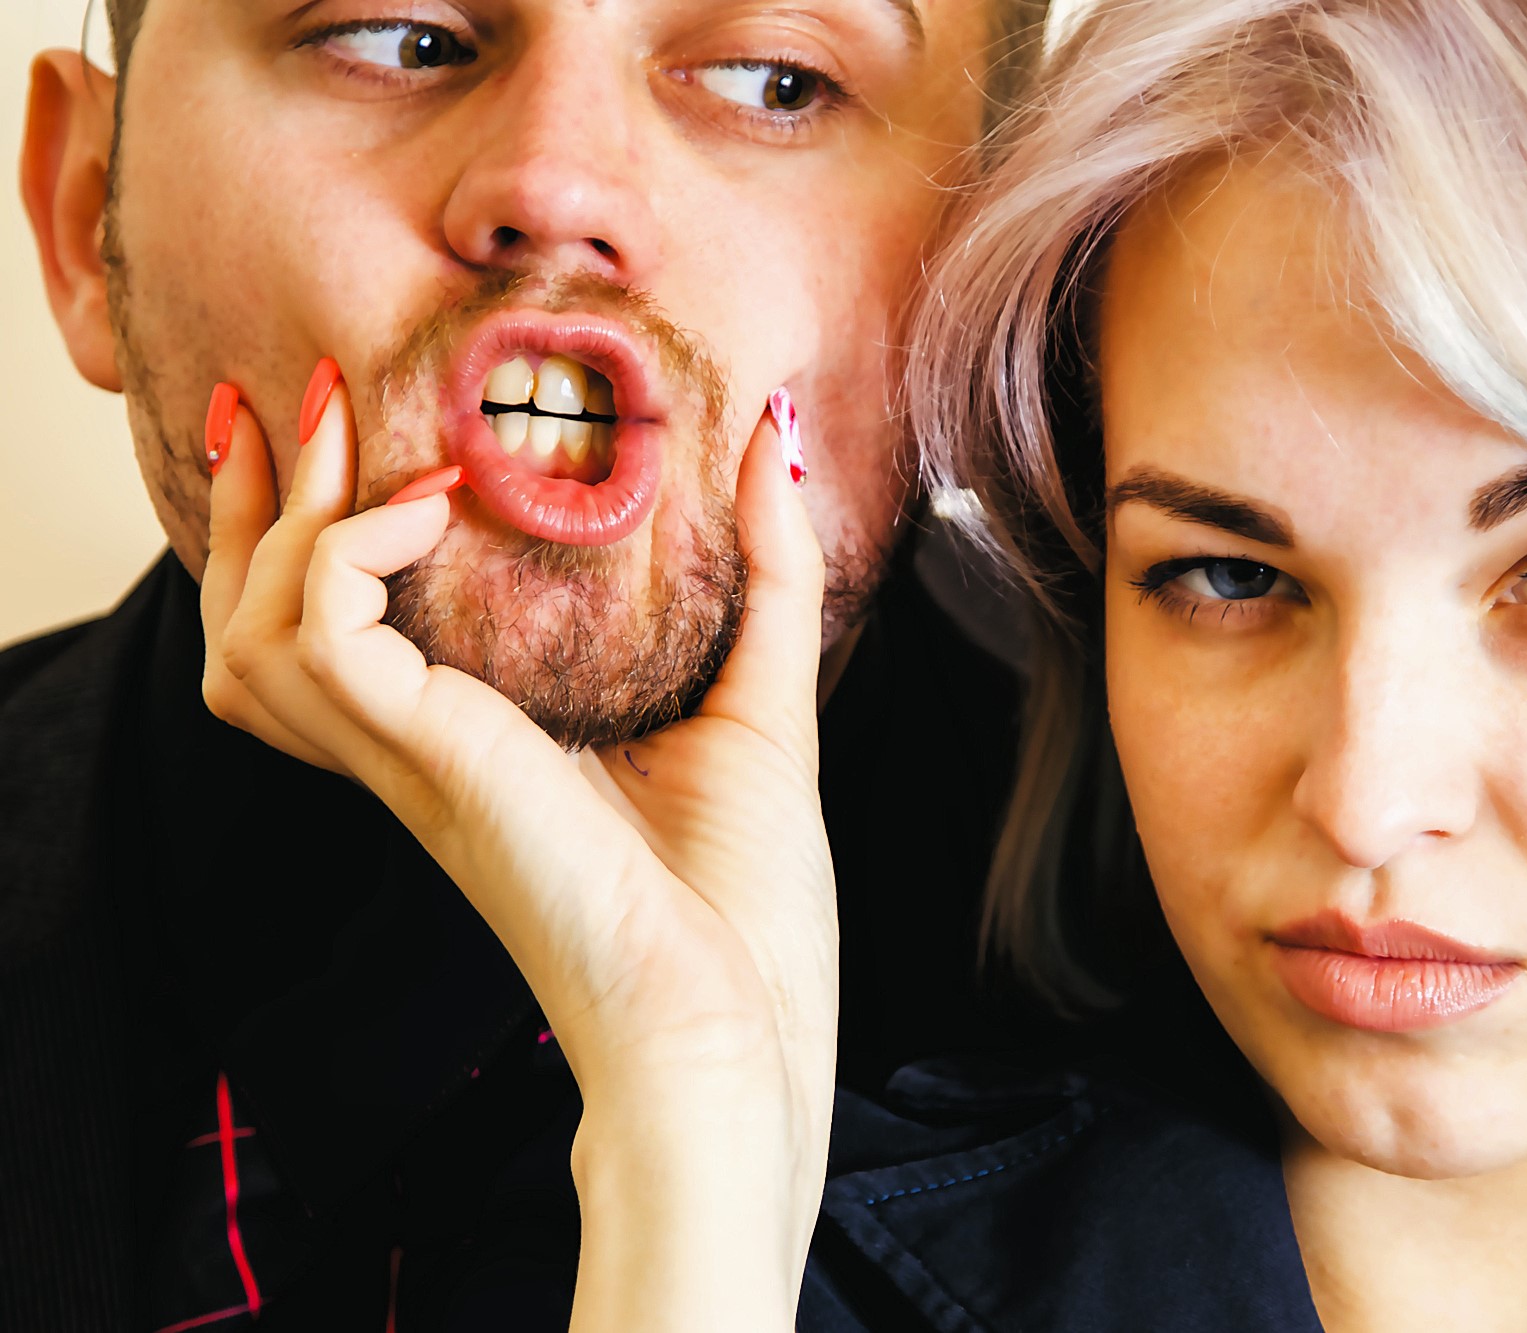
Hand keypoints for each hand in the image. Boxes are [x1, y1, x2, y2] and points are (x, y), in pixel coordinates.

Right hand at [200, 367, 833, 1329]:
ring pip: (252, 632)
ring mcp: (412, 762)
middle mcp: (417, 756)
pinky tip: (436, 506)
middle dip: (253, 507)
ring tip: (349, 439)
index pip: (337, 637)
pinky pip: (323, 638)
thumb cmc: (744, 901)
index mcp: (473, 750)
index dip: (319, 533)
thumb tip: (779, 435)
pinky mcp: (432, 763)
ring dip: (279, 520)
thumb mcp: (763, 699)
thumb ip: (768, 568)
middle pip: (252, 627)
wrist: (733, 1021)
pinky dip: (354, 553)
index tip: (357, 430)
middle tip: (303, 402)